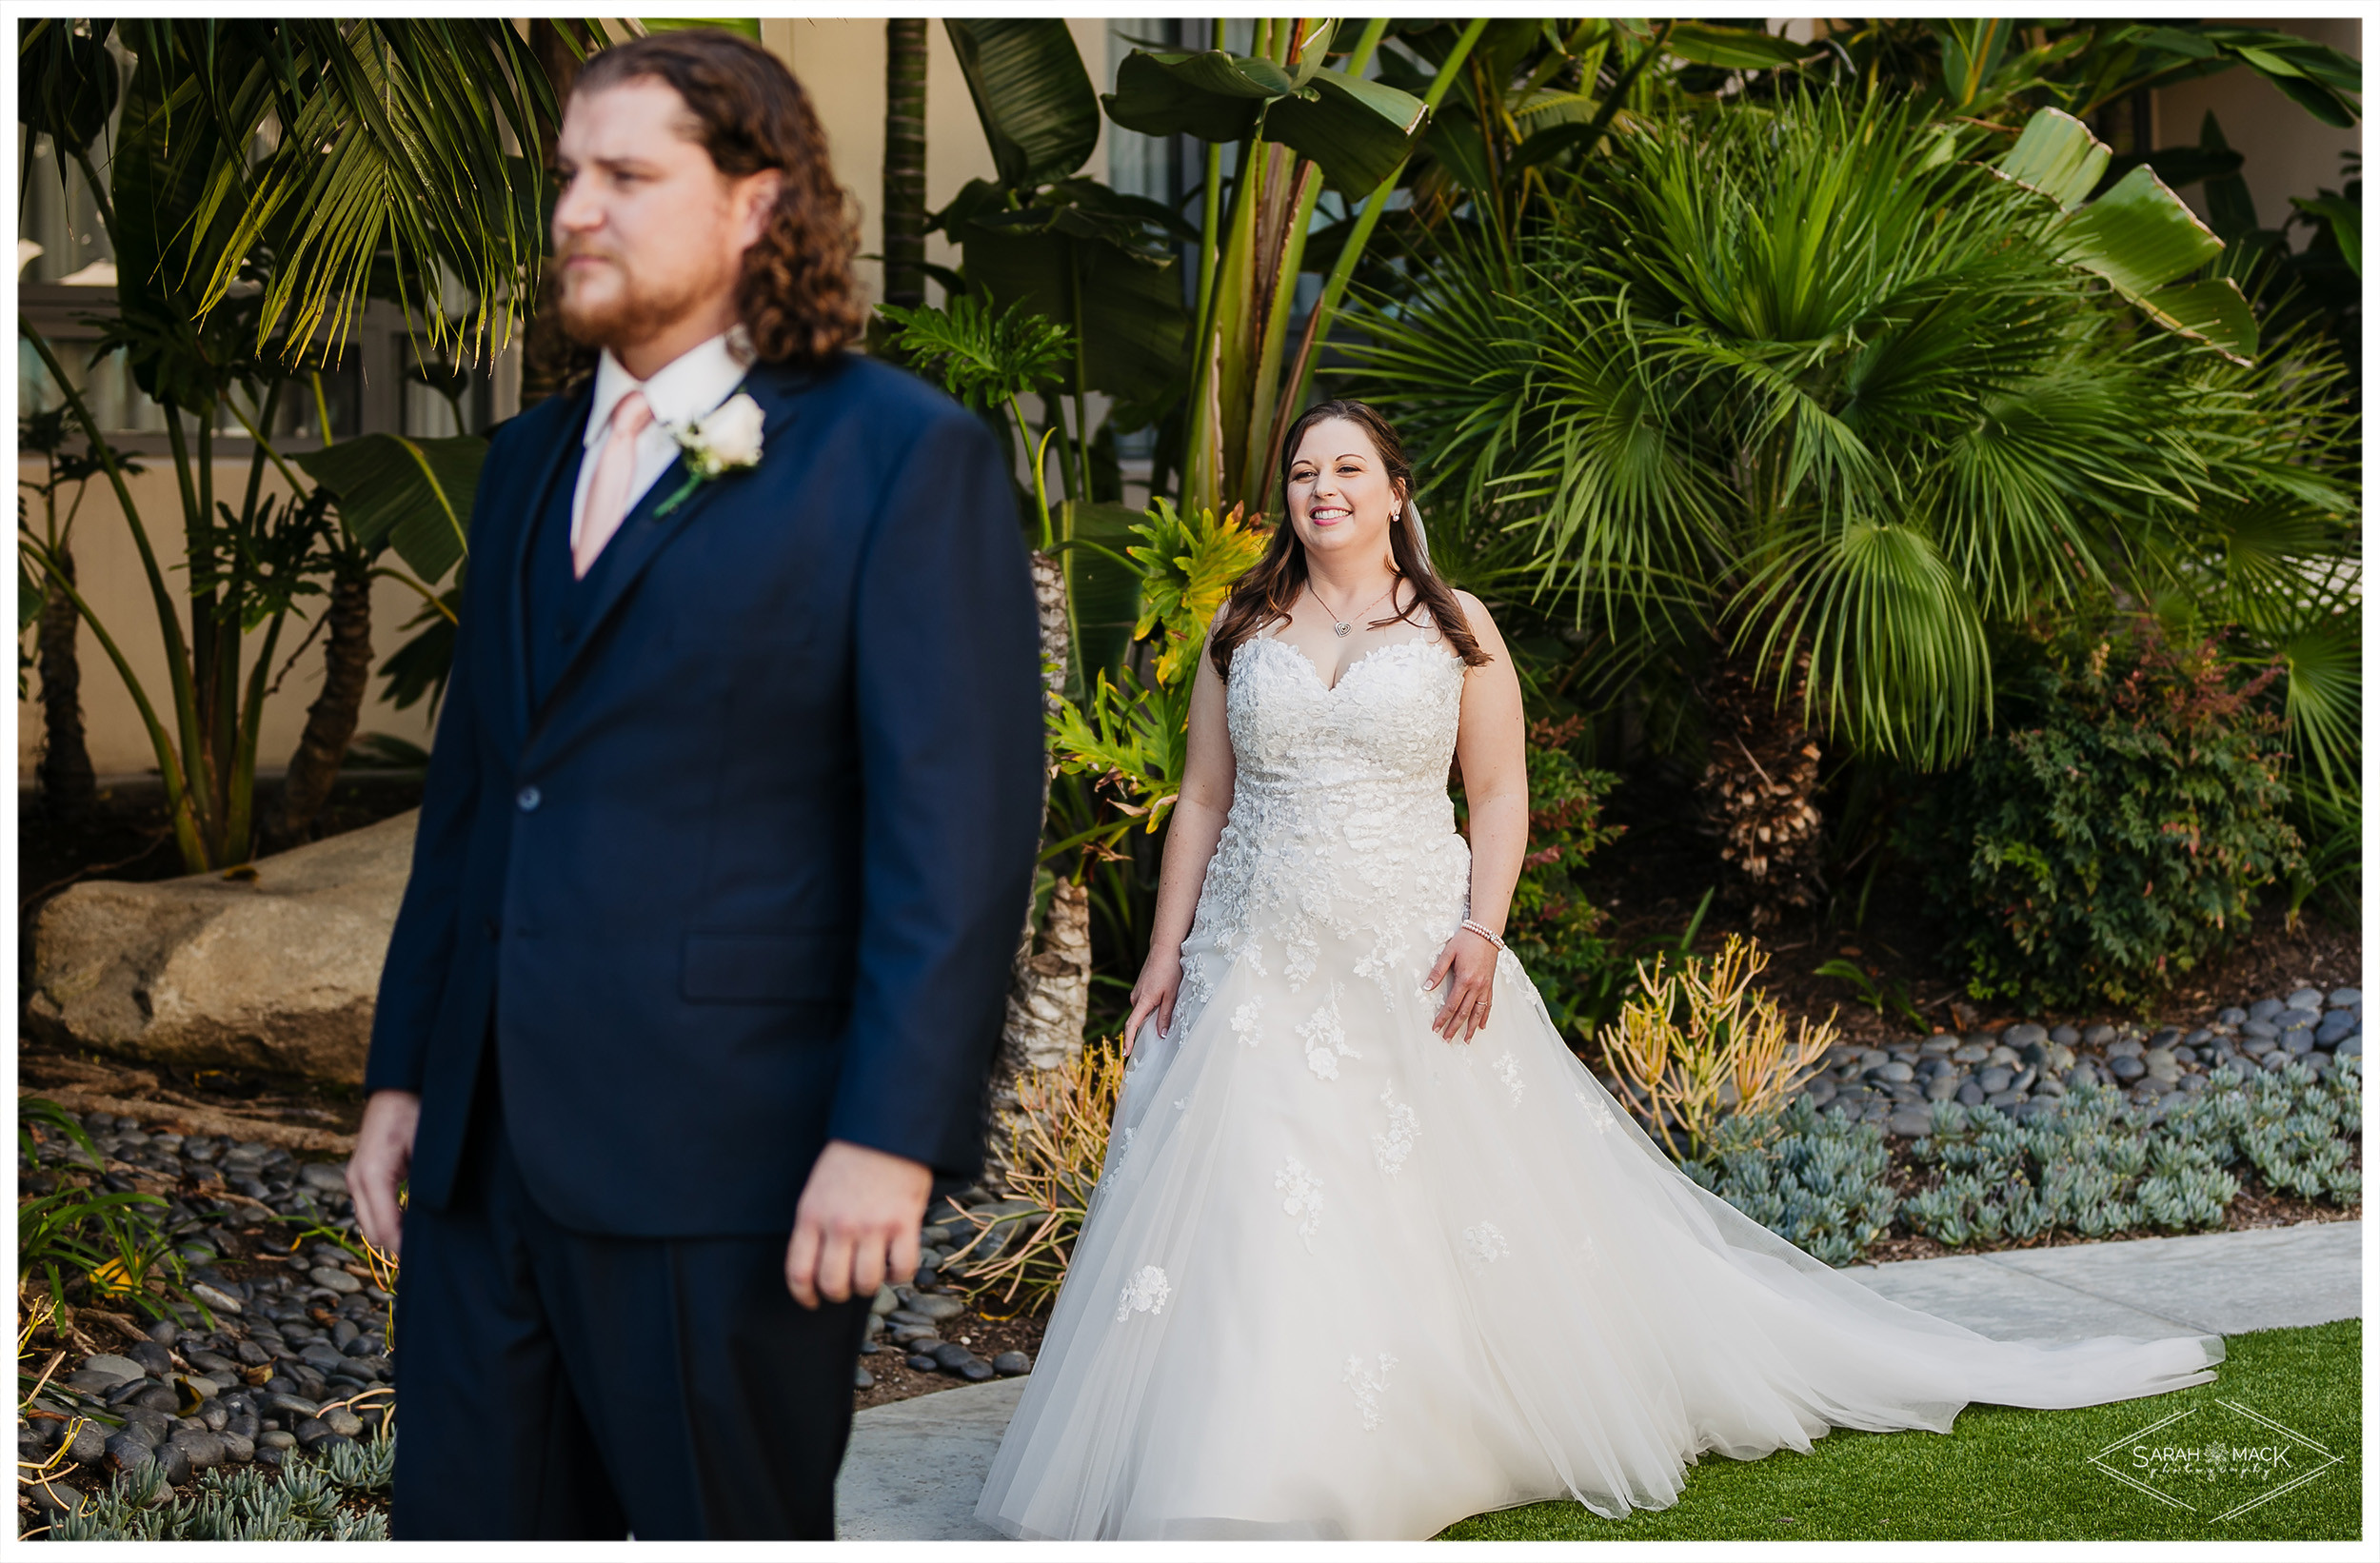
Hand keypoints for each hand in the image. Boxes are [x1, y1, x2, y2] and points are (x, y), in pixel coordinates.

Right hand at [347, 1090, 419, 1256]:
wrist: (400, 1086)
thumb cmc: (417, 1112)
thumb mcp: (426, 1151)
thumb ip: (423, 1187)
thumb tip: (429, 1223)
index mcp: (371, 1176)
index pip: (384, 1229)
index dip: (404, 1250)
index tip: (424, 1267)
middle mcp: (357, 1180)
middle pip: (373, 1233)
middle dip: (397, 1249)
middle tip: (426, 1265)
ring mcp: (355, 1178)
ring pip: (370, 1223)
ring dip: (391, 1237)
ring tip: (421, 1252)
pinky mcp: (361, 1175)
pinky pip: (371, 1209)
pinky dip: (387, 1222)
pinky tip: (410, 1228)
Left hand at [784, 1139, 932, 1308]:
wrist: (885, 1130)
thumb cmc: (849, 1159)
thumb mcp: (817, 1190)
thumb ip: (816, 1226)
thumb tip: (821, 1264)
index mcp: (812, 1216)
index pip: (799, 1273)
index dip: (805, 1296)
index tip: (812, 1301)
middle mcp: (840, 1225)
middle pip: (833, 1284)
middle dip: (839, 1293)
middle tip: (847, 1286)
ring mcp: (873, 1225)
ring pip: (867, 1283)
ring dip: (870, 1285)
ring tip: (874, 1271)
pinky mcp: (904, 1222)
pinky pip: (902, 1268)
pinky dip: (900, 1273)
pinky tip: (897, 1261)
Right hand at [1122, 946, 1183, 1056]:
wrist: (1164, 949)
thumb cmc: (1170, 970)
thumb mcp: (1172, 995)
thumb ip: (1165, 1015)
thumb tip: (1161, 1034)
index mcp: (1143, 1000)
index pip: (1132, 1025)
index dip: (1129, 1040)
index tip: (1126, 1053)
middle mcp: (1136, 997)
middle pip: (1138, 1020)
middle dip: (1145, 1029)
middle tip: (1158, 1034)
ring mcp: (1137, 992)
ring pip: (1142, 1011)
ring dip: (1150, 1015)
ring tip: (1164, 1011)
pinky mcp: (1140, 987)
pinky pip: (1143, 1003)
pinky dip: (1150, 1007)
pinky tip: (1162, 1000)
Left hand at [1423, 926, 1499, 1042]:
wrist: (1487, 931)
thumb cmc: (1465, 940)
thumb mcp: (1448, 953)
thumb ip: (1437, 971)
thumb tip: (1426, 987)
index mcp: (1465, 979)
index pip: (1452, 1005)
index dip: (1443, 1018)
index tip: (1436, 1029)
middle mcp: (1477, 986)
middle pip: (1465, 1012)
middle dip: (1455, 1028)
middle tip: (1447, 1039)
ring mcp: (1486, 986)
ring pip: (1478, 1012)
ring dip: (1472, 1027)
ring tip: (1466, 1040)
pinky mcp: (1490, 983)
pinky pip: (1488, 1004)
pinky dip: (1485, 1016)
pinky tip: (1482, 1025)